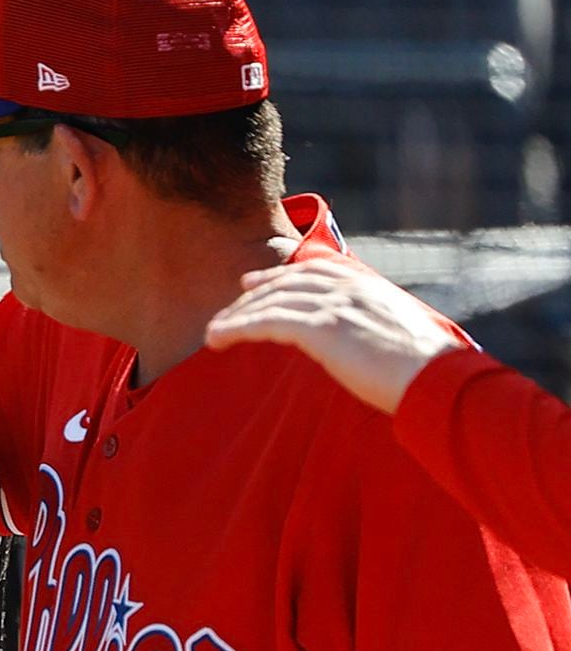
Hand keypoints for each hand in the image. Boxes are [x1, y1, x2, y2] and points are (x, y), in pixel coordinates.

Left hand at [205, 259, 462, 414]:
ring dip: (237, 316)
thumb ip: (374, 327)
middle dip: (253, 293)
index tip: (254, 281)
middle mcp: (349, 288)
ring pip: (271, 301)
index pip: (315, 270)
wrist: (438, 380)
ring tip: (213, 332)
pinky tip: (217, 338)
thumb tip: (363, 341)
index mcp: (369, 286)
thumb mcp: (401, 335)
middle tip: (228, 305)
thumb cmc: (427, 371)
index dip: (280, 274)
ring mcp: (335, 305)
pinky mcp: (322, 328)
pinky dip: (237, 328)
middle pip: (287, 282)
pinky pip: (267, 321)